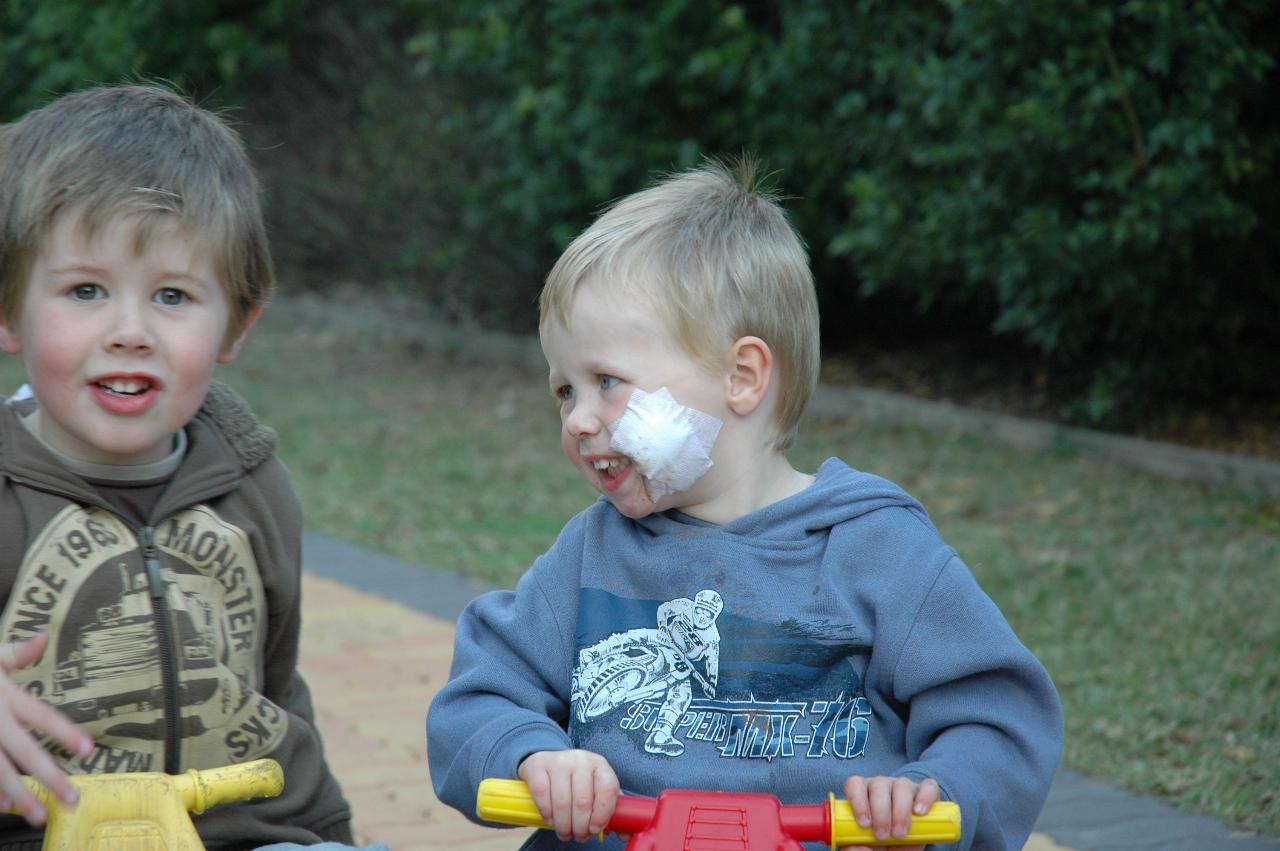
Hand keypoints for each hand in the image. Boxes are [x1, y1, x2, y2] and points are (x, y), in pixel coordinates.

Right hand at [0, 633, 94, 824]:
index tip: (89, 750)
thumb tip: (44, 639)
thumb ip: (17, 653)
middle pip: (25, 752)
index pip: (42, 716)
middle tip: (72, 799)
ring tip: (39, 815)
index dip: (66, 733)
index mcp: (6, 696)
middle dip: (50, 777)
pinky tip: (5, 808)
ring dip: (20, 796)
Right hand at [518, 749, 619, 841]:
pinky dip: (547, 813)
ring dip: (563, 825)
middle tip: (579, 836)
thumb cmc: (577, 781)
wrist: (547, 761)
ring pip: (562, 802)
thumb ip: (610, 808)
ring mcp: (558, 761)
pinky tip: (551, 820)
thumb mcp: (595, 788)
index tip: (595, 829)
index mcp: (600, 765)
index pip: (608, 789)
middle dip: (581, 827)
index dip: (602, 814)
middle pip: (583, 801)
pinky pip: (542, 795)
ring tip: (565, 832)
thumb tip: (625, 834)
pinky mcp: (537, 765)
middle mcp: (581, 759)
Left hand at [840, 774, 940, 850]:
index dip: (858, 801)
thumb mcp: (870, 847)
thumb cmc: (882, 843)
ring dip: (900, 810)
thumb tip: (859, 848)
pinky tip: (920, 812)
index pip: (855, 784)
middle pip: (878, 785)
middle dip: (880, 812)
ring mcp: (903, 786)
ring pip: (902, 785)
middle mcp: (882, 786)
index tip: (864, 824)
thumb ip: (858, 848)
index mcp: (863, 794)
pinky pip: (928, 786)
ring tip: (900, 833)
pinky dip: (925, 797)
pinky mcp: (925, 791)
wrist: (906, 843)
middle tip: (882, 836)